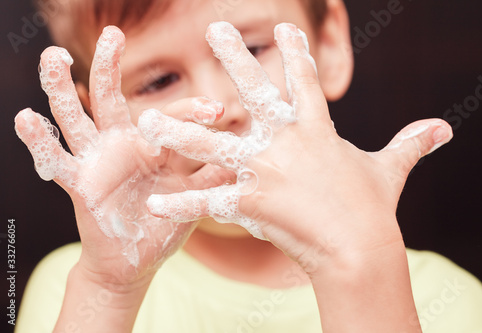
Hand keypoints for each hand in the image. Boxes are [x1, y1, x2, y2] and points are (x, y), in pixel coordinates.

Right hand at [14, 26, 231, 287]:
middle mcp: (121, 145)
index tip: (217, 110)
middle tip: (113, 34)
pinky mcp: (78, 183)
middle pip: (110, 98)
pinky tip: (26, 118)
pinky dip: (40, 141)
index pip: (167, 118)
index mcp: (150, 145)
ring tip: (52, 56)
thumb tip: (243, 158)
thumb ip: (210, 178)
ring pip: (75, 118)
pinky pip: (56, 160)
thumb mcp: (192, 198)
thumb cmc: (164, 224)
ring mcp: (97, 161)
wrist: (135, 260)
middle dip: (110, 66)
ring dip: (61, 88)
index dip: (190, 112)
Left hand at [140, 22, 452, 274]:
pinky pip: (207, 203)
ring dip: (177, 132)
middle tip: (215, 29)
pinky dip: (179, 204)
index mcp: (316, 130)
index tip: (284, 31)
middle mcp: (286, 142)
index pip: (305, 82)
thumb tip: (446, 128)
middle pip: (255, 92)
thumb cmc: (373, 210)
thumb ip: (410, 144)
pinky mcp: (250, 202)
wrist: (360, 250)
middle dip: (235, 58)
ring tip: (145, 120)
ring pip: (212, 145)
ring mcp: (265, 170)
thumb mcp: (391, 170)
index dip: (295, 53)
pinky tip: (152, 202)